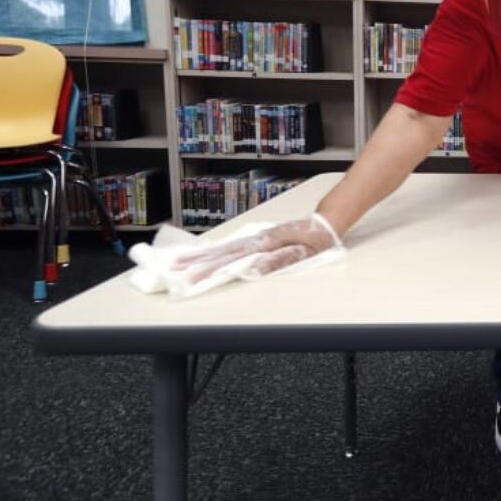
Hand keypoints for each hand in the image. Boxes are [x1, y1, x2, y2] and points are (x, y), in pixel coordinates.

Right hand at [170, 213, 341, 283]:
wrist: (325, 222)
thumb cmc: (317, 240)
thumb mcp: (304, 253)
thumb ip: (280, 260)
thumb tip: (254, 268)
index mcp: (265, 243)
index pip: (232, 259)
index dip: (212, 269)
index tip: (192, 278)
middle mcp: (257, 239)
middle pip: (223, 252)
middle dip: (198, 262)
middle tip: (174, 270)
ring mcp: (257, 237)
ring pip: (225, 246)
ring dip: (202, 254)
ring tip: (180, 260)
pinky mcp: (259, 238)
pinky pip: (232, 244)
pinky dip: (216, 249)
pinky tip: (205, 253)